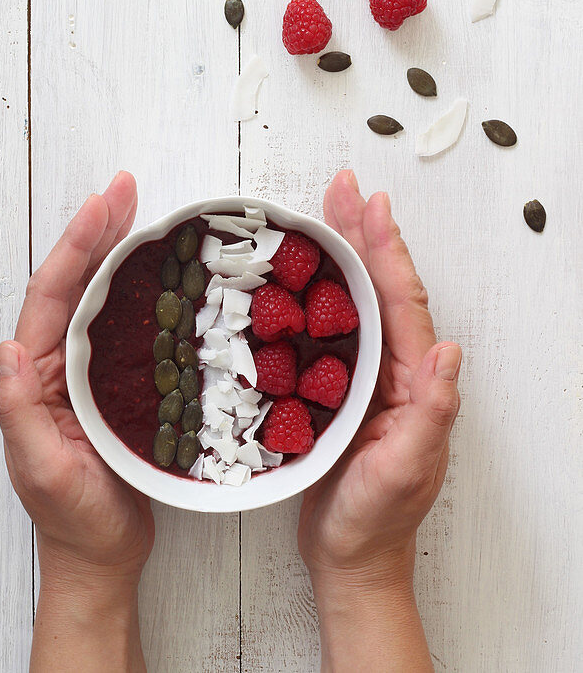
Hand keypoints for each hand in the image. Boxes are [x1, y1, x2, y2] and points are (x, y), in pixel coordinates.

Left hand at [0, 171, 153, 591]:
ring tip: (142, 210)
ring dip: (118, 248)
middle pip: (77, 280)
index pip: (54, 293)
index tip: (102, 203)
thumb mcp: (42, 471)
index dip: (76, 244)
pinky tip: (163, 269)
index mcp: (38, 374)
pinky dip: (142, 287)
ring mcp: (89, 370)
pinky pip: (129, 323)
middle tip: (128, 187)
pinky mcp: (119, 382)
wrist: (103, 556)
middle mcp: (60, 362)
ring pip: (102, 295)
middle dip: (99, 229)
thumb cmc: (74, 520)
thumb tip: (7, 351)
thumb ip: (19, 413)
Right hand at [299, 171, 461, 591]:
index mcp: (412, 379)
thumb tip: (450, 354)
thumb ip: (431, 415)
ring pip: (353, 299)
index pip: (402, 300)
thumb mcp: (406, 472)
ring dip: (339, 252)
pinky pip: (329, 326)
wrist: (348, 558)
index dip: (387, 250)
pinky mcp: (336, 387)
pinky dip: (315, 291)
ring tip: (321, 212)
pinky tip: (296, 274)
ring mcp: (364, 375)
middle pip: (378, 286)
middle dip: (361, 233)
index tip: (372, 205)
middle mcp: (392, 368)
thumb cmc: (376, 520)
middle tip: (340, 188)